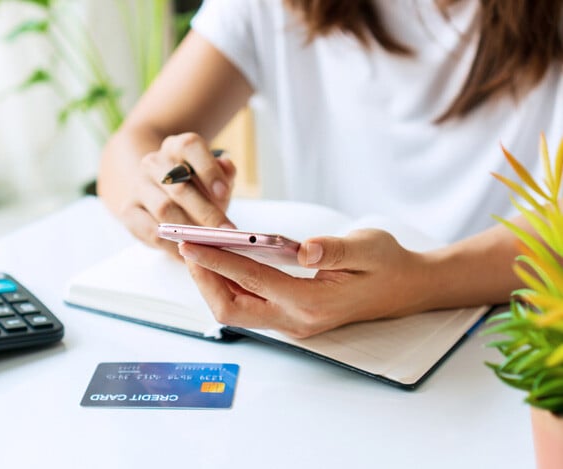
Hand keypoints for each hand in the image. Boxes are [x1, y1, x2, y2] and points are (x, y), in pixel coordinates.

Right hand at [101, 132, 236, 257]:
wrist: (160, 196)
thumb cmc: (196, 188)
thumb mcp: (214, 179)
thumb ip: (224, 173)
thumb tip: (227, 165)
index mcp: (177, 147)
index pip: (189, 147)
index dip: (208, 169)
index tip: (224, 192)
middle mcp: (154, 162)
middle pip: (179, 185)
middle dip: (206, 212)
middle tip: (225, 231)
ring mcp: (138, 185)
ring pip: (163, 209)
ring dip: (188, 230)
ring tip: (208, 244)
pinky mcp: (128, 210)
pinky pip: (150, 231)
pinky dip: (171, 245)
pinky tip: (187, 252)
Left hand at [178, 229, 429, 337]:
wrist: (407, 289)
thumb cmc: (389, 264)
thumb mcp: (370, 246)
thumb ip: (337, 248)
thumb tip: (302, 250)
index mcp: (312, 302)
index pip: (252, 280)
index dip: (217, 260)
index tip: (190, 244)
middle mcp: (297, 319)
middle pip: (231, 309)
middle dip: (205, 280)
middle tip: (188, 248)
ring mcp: (293, 321)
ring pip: (237, 310)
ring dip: (214, 284)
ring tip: (199, 253)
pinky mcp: (292, 316)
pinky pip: (249, 305)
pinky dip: (229, 285)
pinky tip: (224, 262)